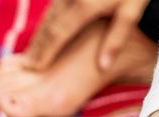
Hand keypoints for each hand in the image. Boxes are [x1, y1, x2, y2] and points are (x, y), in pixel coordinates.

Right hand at [25, 0, 151, 71]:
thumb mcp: (131, 11)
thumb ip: (116, 40)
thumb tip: (103, 67)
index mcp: (84, 6)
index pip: (57, 35)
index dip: (44, 53)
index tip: (35, 68)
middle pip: (48, 25)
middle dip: (37, 45)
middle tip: (26, 64)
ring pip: (48, 13)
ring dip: (39, 32)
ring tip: (33, 49)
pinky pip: (54, 4)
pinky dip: (48, 19)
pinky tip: (47, 27)